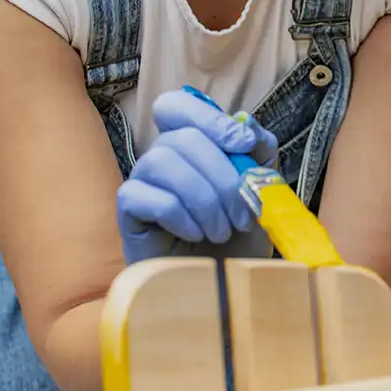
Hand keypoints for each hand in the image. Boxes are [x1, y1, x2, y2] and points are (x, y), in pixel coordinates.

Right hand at [114, 89, 277, 263]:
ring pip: (161, 161)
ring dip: (202, 198)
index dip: (209, 116)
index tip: (242, 144)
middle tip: (243, 215)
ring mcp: (142, 182)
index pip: (178, 105)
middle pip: (182, 137)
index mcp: (193, 144)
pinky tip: (196, 234)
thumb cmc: (240, 235)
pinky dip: (178, 214)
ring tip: (222, 230)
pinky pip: (142, 195)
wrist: (223, 285)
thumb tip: (245, 123)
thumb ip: (258, 152)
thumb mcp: (262, 189)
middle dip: (222, 176)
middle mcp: (163, 156)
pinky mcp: (128, 213)